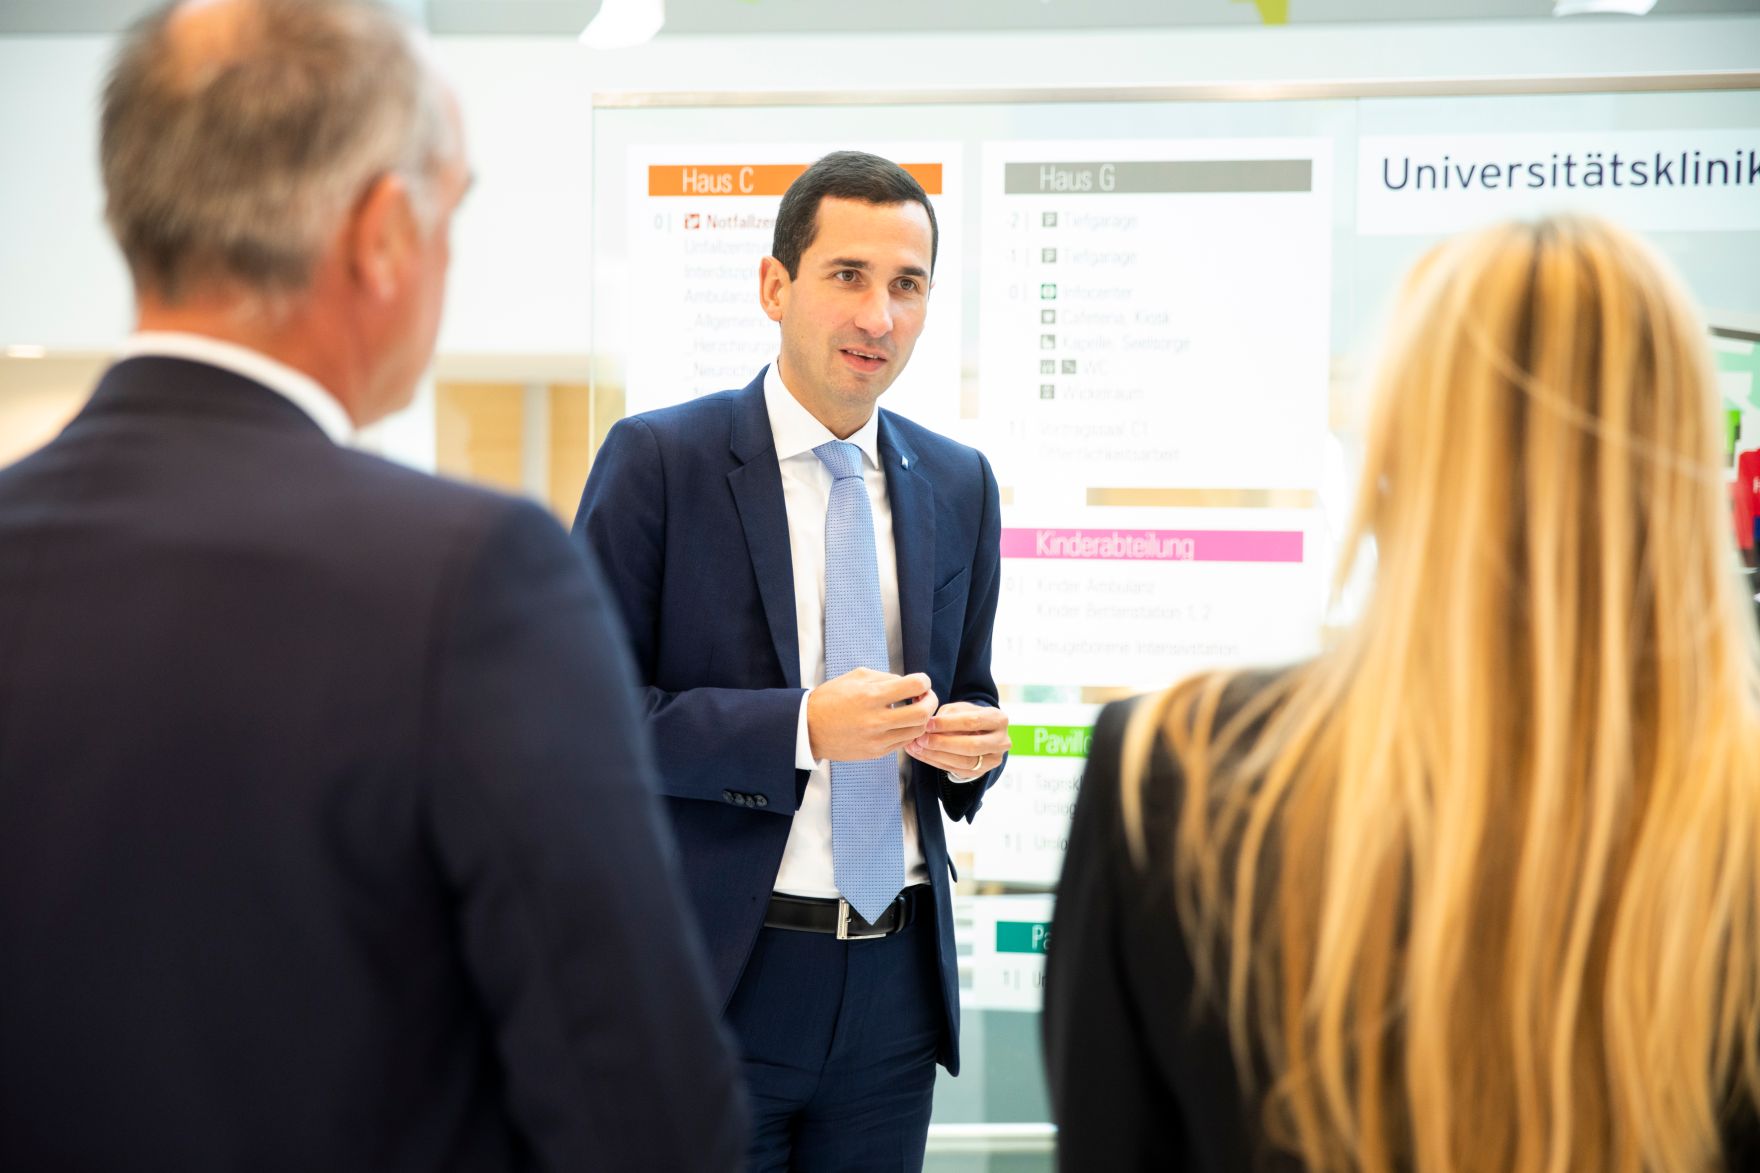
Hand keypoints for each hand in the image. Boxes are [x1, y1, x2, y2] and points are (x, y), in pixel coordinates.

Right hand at [807, 669, 937, 762]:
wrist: (809, 729)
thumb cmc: (831, 699)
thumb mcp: (856, 677)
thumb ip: (885, 679)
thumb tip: (907, 684)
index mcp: (871, 696)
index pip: (915, 686)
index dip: (924, 681)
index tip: (921, 682)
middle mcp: (877, 720)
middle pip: (923, 713)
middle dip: (931, 701)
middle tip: (925, 697)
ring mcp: (878, 740)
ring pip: (917, 731)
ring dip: (922, 718)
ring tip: (913, 710)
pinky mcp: (876, 752)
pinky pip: (904, 742)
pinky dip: (909, 731)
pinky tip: (901, 723)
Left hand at [904, 701, 1008, 777]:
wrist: (979, 733)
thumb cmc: (967, 717)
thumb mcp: (960, 709)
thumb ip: (947, 714)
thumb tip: (927, 723)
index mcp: (998, 719)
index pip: (973, 722)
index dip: (948, 723)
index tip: (927, 723)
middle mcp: (1001, 741)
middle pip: (971, 746)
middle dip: (942, 743)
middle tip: (921, 739)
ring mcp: (993, 760)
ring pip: (964, 762)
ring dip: (936, 755)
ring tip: (916, 747)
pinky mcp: (980, 772)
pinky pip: (955, 770)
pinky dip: (934, 762)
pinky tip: (920, 754)